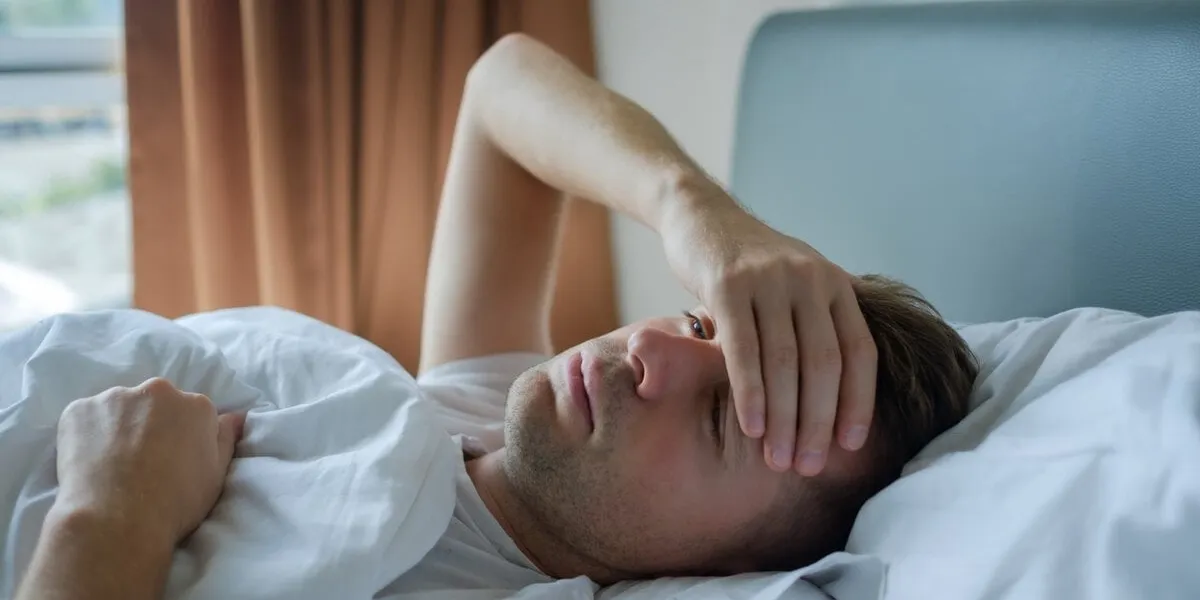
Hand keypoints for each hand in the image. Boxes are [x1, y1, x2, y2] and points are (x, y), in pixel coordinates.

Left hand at [54, 378, 244, 545]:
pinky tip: (89, 462)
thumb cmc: (175, 502)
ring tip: (113, 464)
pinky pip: (85, 417)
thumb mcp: (216, 475)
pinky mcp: (78, 409)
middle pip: (156, 404)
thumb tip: (235, 416)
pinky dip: (87, 434)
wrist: (116, 521)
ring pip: (119, 408)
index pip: (192, 414)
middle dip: (151, 424)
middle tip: (142, 462)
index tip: (173, 461)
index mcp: (196, 406)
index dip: (182, 439)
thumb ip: (225, 439)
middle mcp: (158, 391)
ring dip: (119, 426)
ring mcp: (114, 397)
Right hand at [660, 181, 876, 475]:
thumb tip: (836, 396)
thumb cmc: (747, 266)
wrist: (699, 215)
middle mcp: (810, 278)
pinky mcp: (728, 283)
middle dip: (818, 422)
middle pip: (824, 364)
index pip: (860, 352)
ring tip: (778, 458)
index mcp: (835, 284)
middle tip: (807, 466)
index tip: (848, 446)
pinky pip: (744, 348)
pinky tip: (752, 425)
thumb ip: (817, 326)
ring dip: (784, 417)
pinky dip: (750, 392)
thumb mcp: (795, 287)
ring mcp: (770, 279)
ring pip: (785, 361)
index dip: (859, 403)